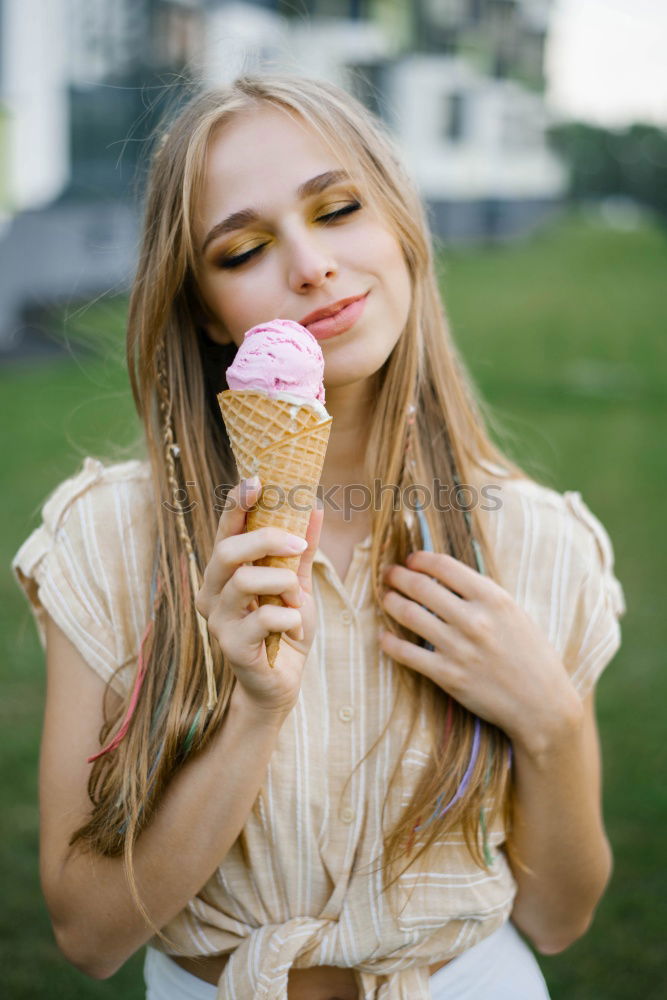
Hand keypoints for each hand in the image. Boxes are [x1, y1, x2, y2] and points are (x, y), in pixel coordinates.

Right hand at [195, 478, 323, 719]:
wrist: (282, 684)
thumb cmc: (284, 630)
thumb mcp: (297, 585)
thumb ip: (302, 550)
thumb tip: (315, 507)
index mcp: (224, 573)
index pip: (225, 531)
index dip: (236, 503)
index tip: (257, 479)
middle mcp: (212, 593)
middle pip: (228, 551)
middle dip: (267, 539)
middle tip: (299, 545)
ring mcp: (218, 621)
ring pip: (245, 581)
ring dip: (282, 583)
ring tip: (297, 598)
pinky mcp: (232, 647)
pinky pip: (264, 618)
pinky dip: (289, 617)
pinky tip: (294, 629)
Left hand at [379, 550, 579, 747]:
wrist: (542, 705)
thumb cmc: (532, 656)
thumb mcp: (515, 614)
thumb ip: (483, 595)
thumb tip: (447, 576)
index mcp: (493, 599)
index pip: (445, 566)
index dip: (421, 559)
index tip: (411, 560)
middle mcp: (474, 620)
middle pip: (421, 586)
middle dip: (398, 576)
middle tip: (389, 573)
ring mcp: (458, 648)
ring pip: (409, 614)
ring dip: (390, 601)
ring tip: (386, 597)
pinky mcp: (447, 675)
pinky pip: (406, 654)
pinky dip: (389, 642)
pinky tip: (384, 635)